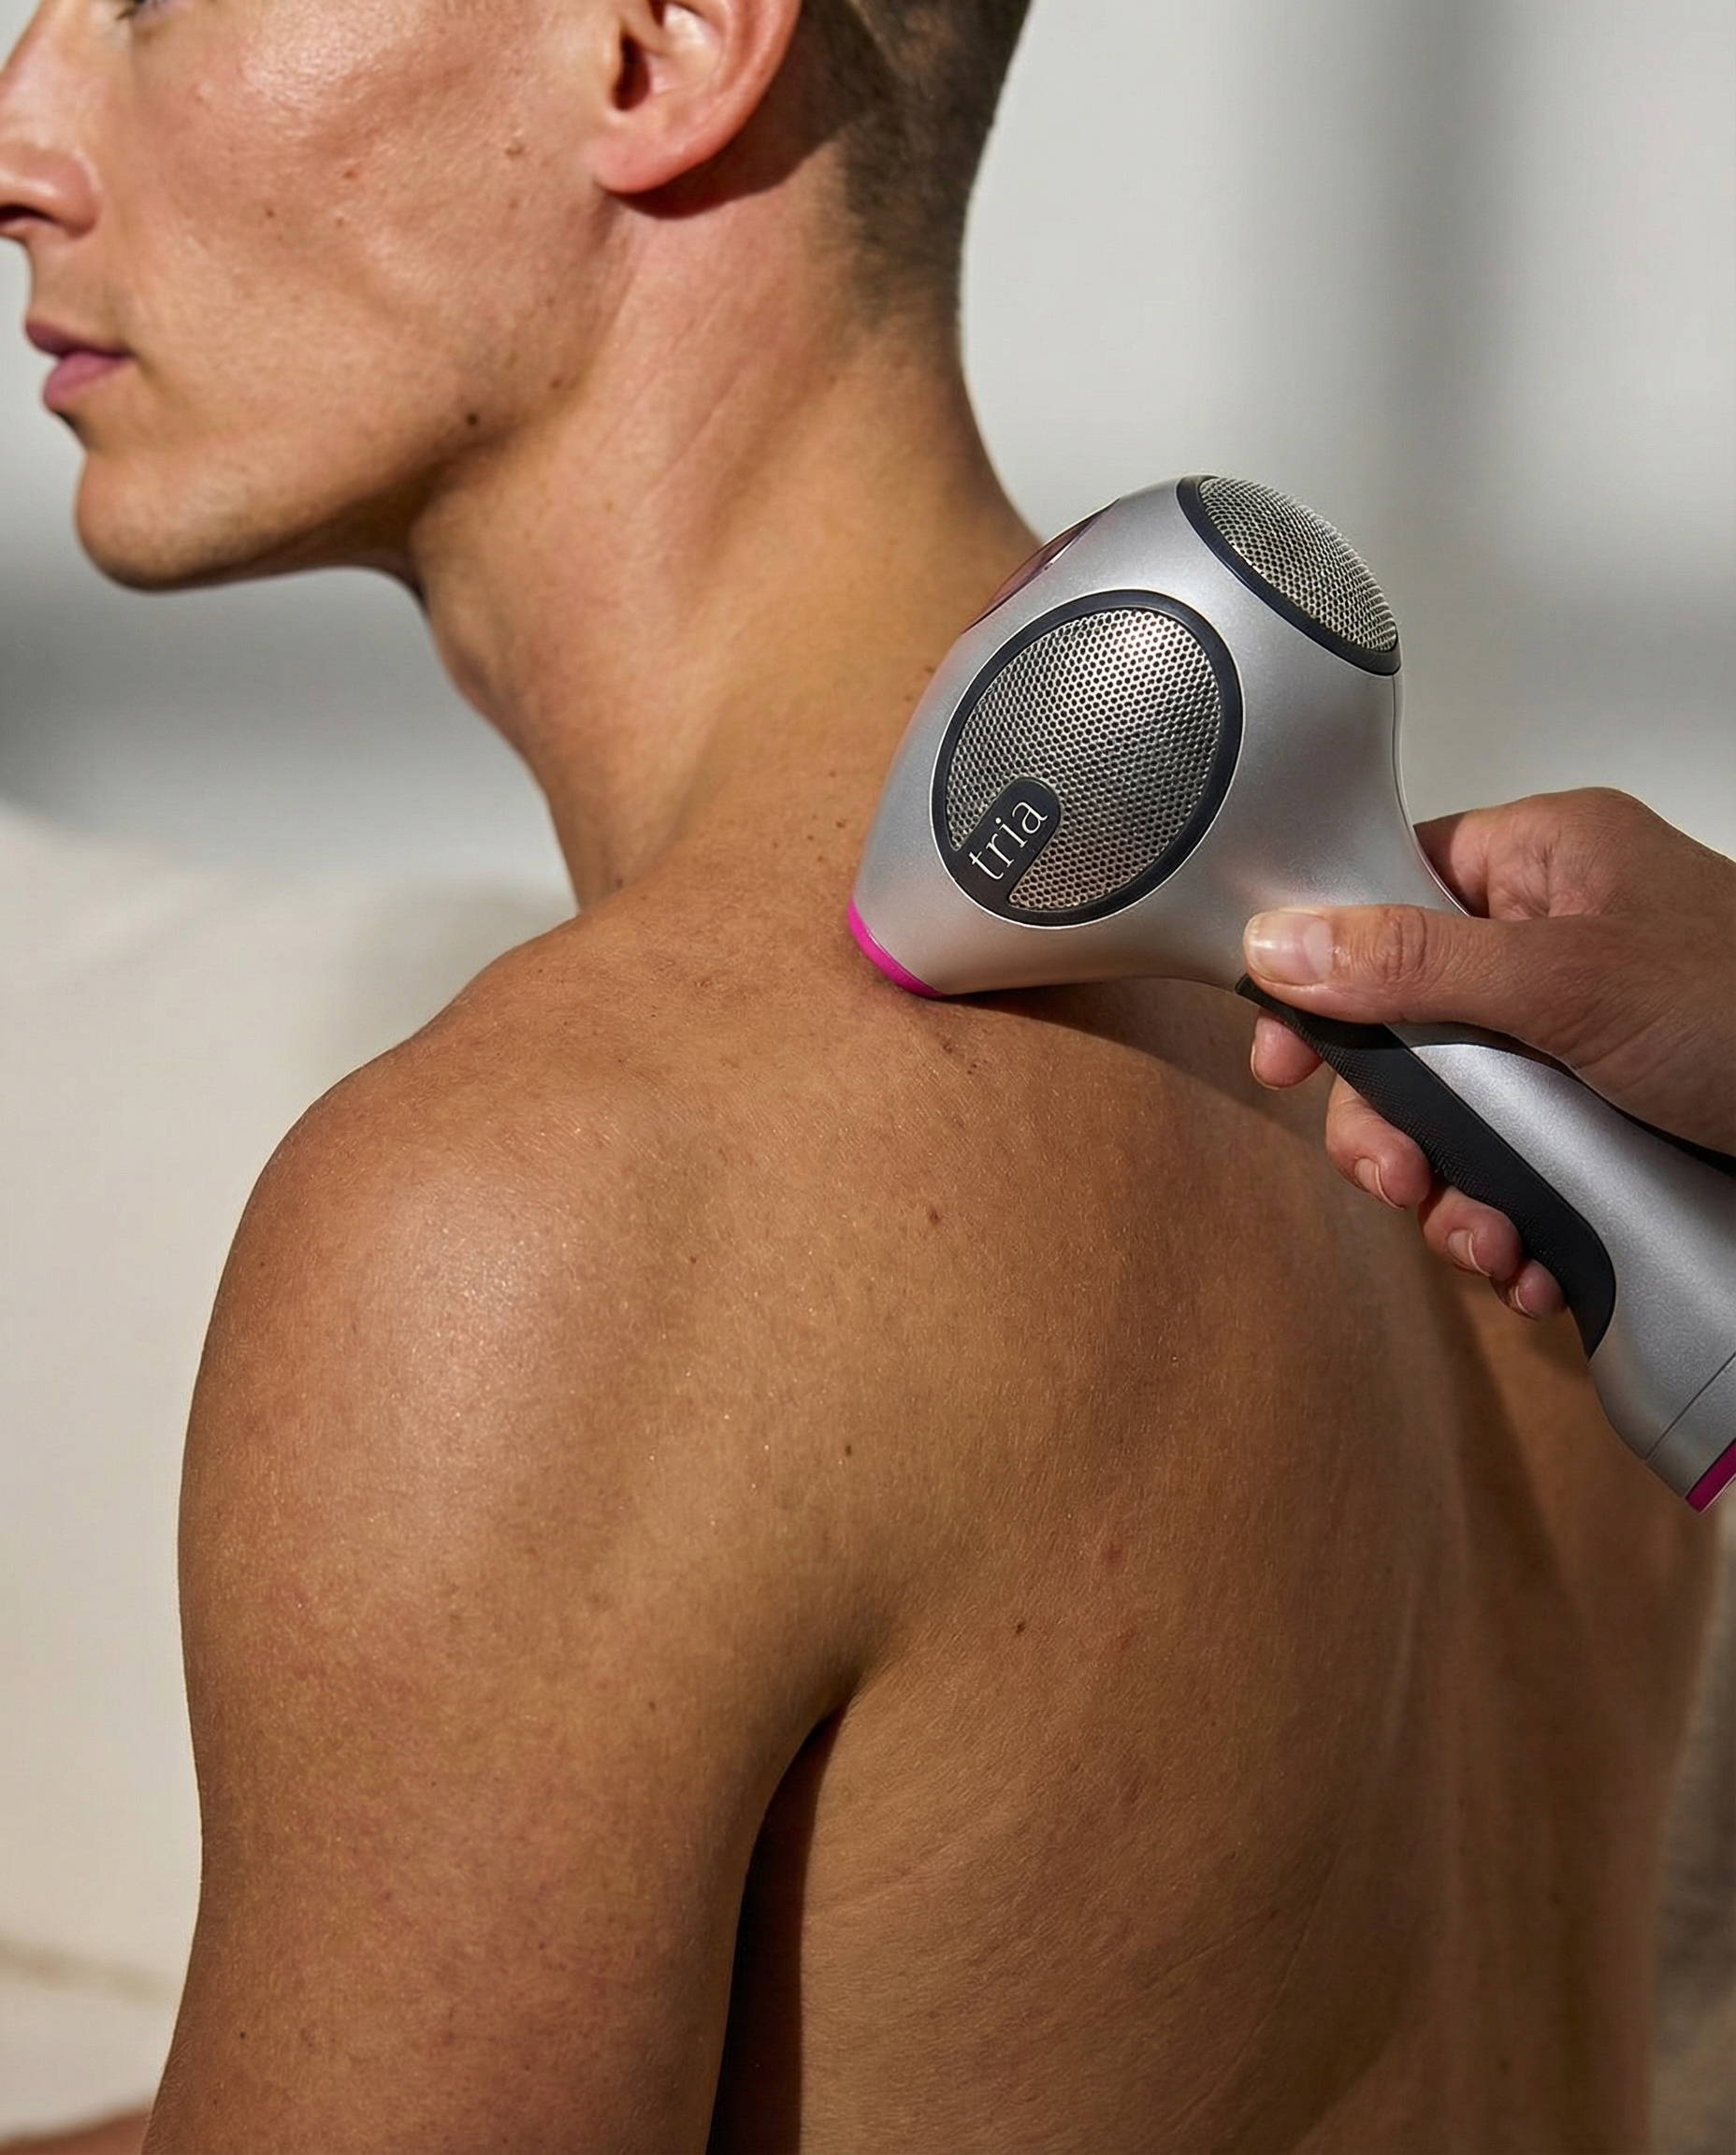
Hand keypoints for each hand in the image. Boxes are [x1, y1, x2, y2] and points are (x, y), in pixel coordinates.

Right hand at [1241, 788, 1735, 1317]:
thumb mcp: (1565, 983)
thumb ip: (1413, 965)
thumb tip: (1278, 938)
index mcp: (1539, 864)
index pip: (1385, 893)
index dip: (1324, 975)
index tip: (1286, 1055)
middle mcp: (1549, 946)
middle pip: (1405, 1027)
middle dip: (1393, 1123)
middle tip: (1397, 1176)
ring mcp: (1576, 1041)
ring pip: (1455, 1116)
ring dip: (1450, 1193)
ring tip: (1484, 1242)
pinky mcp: (1602, 1123)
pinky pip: (1513, 1171)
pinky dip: (1507, 1225)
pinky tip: (1529, 1263)